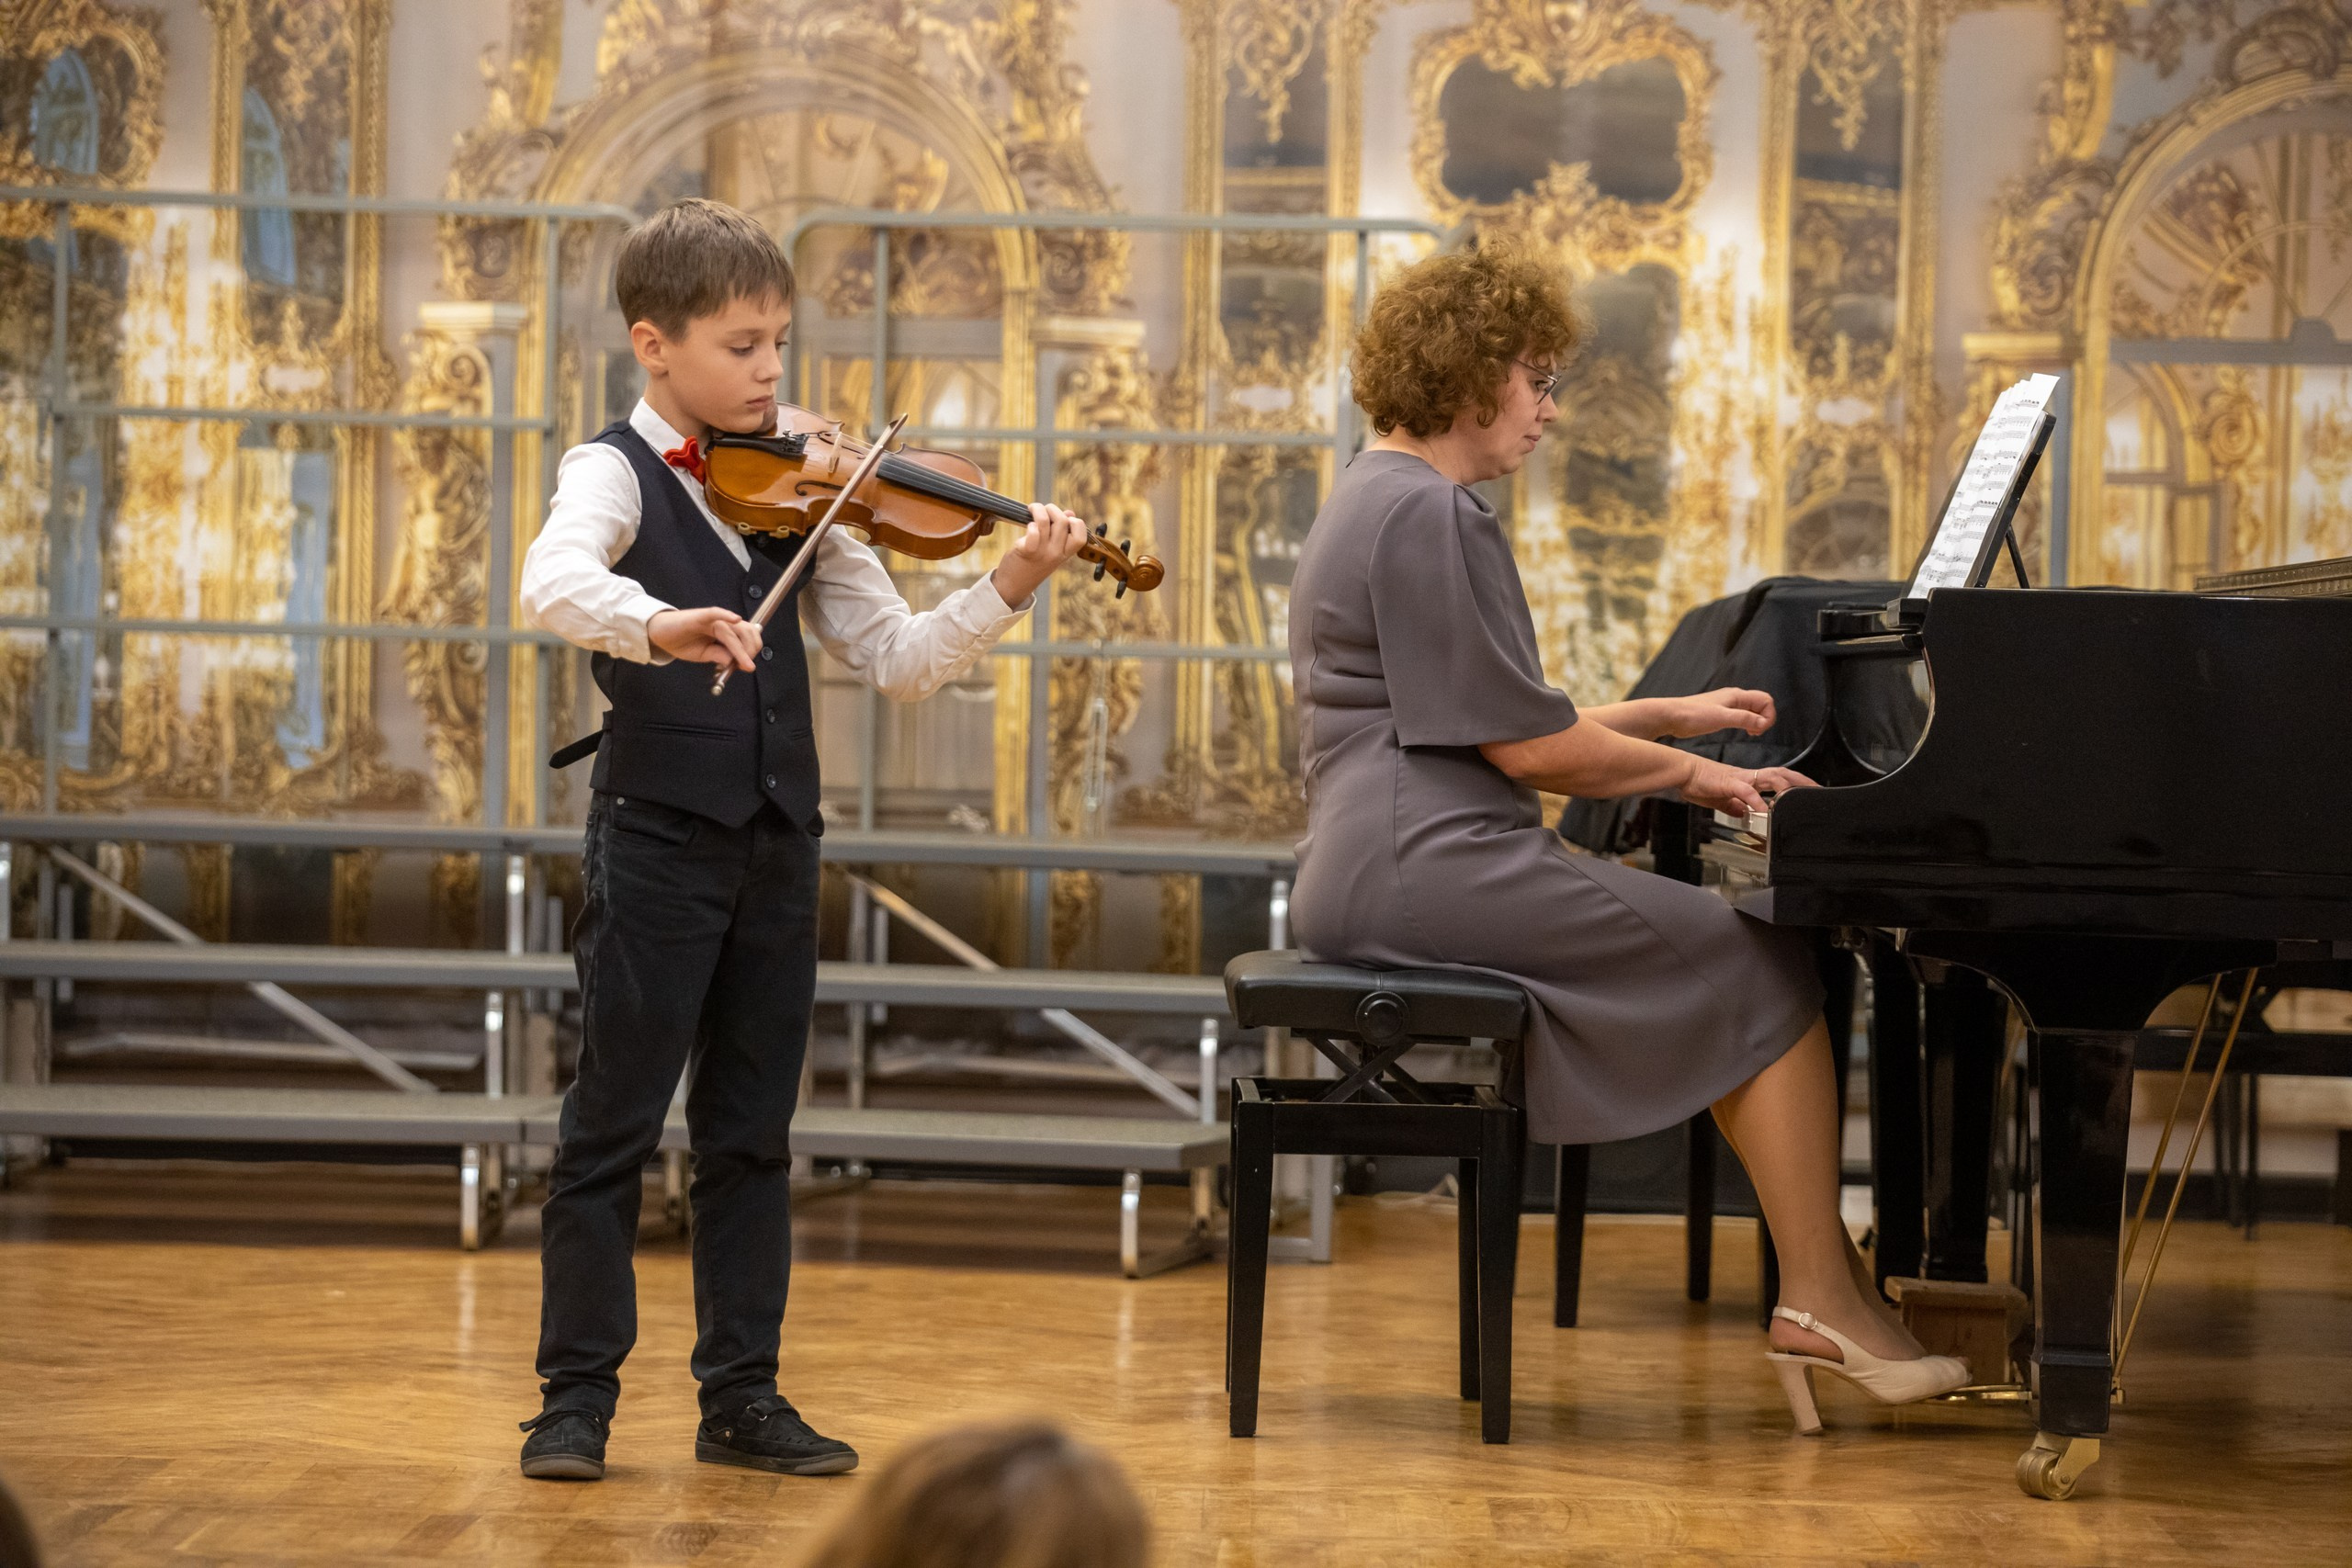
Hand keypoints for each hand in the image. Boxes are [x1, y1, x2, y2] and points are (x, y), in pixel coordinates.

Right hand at [648, 606, 761, 670]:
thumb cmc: (682, 642)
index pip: (748, 637)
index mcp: (726, 631)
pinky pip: (716, 613)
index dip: (751, 652)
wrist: (660, 634)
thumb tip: (733, 661)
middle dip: (749, 651)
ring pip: (735, 629)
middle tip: (743, 666)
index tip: (748, 667)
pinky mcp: (700, 616)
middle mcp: (723, 622)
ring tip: (737, 661)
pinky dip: (726, 615)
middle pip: (747, 632)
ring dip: (740, 647)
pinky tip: (735, 619)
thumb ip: (719, 656)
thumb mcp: (704, 655)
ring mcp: (713, 619)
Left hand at [989, 502, 1091, 605]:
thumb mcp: (1051, 551)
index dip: (1075, 523)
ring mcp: (1043, 553)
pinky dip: (1030, 524)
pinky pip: (1033, 532)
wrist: (1013, 586)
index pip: (1081, 536)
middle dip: (1052, 509)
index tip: (1063, 519)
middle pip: (1063, 521)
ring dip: (1038, 509)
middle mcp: (1057, 554)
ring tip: (1032, 510)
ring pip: (1046, 521)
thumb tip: (1070, 513)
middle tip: (1043, 510)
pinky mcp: (1027, 551)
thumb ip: (1062, 533)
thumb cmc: (1032, 564)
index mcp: (1065, 554)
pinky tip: (1027, 525)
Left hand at [1662, 687, 1775, 738]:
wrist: (1672, 716)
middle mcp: (1734, 698)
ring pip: (1752, 711)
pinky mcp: (1721, 713)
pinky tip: (1743, 732)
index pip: (1766, 700)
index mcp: (1737, 696)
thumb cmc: (1693, 715)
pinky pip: (1742, 716)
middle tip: (1756, 732)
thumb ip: (1744, 719)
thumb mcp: (1722, 718)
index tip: (1761, 729)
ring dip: (1757, 721)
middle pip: (1761, 704)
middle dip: (1764, 718)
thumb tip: (1763, 722)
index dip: (1769, 715)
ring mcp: (1727, 705)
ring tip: (1752, 733)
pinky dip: (1747, 723)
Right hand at [1679, 758, 1816, 816]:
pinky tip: (1764, 811)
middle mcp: (1748, 776)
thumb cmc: (1699, 782)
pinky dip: (1757, 800)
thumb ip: (1733, 806)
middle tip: (1817, 790)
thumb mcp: (1720, 799)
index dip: (1797, 782)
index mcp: (1748, 779)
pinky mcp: (1729, 783)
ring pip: (1770, 778)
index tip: (1811, 790)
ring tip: (1796, 800)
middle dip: (1802, 781)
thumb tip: (1744, 813)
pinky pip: (1747, 791)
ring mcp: (1740, 778)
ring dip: (1786, 789)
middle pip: (1782, 774)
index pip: (1778, 777)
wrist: (1683, 771)